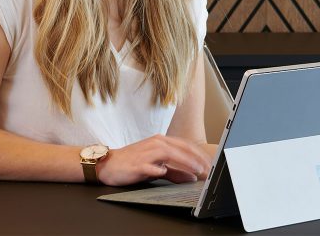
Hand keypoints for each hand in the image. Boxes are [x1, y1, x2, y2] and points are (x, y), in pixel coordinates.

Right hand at [95, 134, 210, 185]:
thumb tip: (192, 177)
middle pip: (181, 148)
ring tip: (196, 171)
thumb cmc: (134, 163)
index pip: (186, 146)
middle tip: (207, 169)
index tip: (210, 164)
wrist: (110, 164)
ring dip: (184, 162)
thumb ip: (175, 171)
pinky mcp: (137, 164)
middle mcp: (156, 144)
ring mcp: (146, 153)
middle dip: (196, 159)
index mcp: (161, 142)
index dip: (199, 155)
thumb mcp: (157, 166)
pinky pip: (150, 166)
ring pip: (169, 154)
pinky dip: (159, 169)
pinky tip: (165, 173)